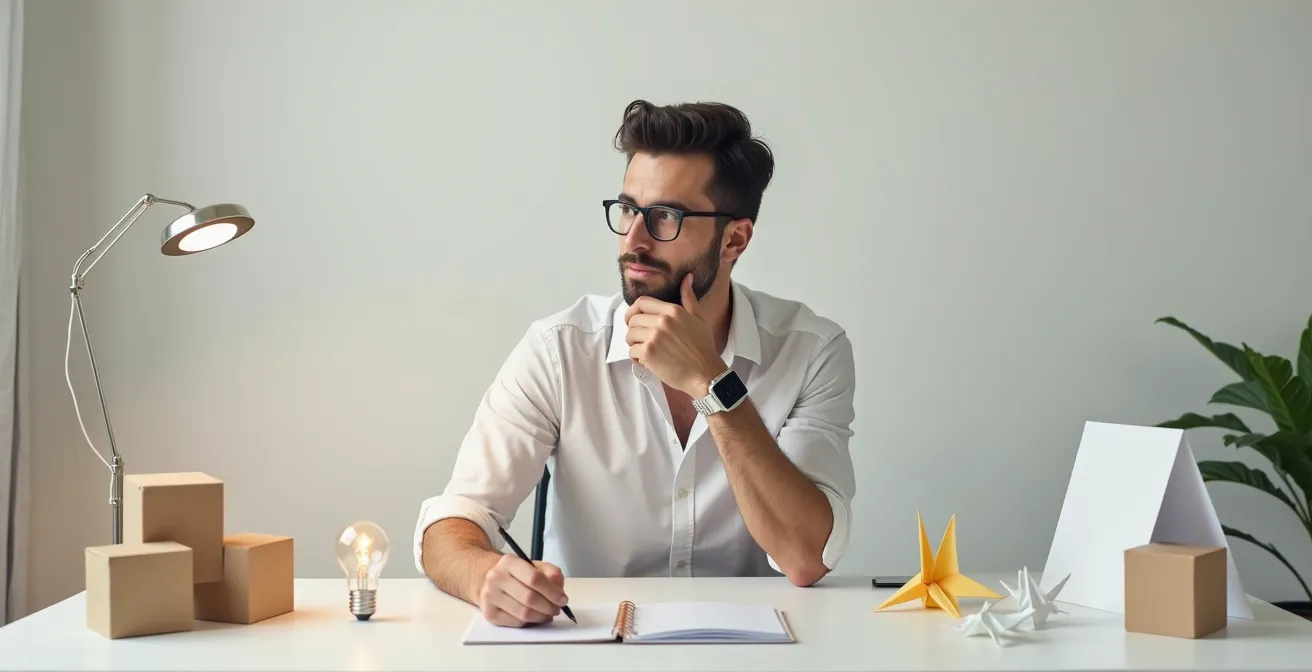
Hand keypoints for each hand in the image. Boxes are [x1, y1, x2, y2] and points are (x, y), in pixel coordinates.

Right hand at [476, 554, 567, 626]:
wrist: (490, 580)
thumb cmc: (517, 574)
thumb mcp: (535, 566)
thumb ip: (551, 573)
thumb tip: (558, 588)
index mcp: (509, 562)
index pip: (534, 578)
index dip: (552, 591)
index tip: (563, 599)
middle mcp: (496, 578)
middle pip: (529, 598)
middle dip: (548, 607)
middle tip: (557, 609)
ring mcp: (490, 597)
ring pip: (523, 613)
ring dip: (541, 617)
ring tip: (548, 614)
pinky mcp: (489, 613)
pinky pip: (516, 623)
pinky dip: (530, 622)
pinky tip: (534, 617)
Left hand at [624, 273, 726, 397]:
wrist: (705, 374)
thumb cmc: (703, 348)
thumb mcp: (698, 319)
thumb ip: (689, 298)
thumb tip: (687, 277)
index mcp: (673, 311)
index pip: (641, 302)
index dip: (633, 311)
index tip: (634, 319)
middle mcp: (662, 321)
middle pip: (633, 319)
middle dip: (634, 330)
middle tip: (642, 340)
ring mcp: (654, 337)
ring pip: (630, 335)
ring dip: (634, 344)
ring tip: (646, 351)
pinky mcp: (648, 353)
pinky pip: (631, 352)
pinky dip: (637, 359)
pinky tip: (647, 362)